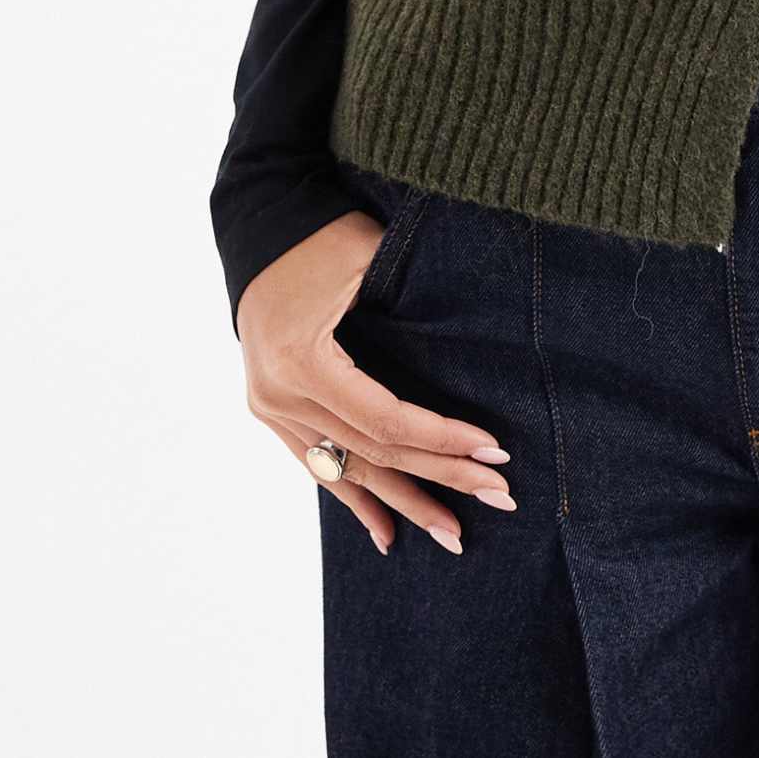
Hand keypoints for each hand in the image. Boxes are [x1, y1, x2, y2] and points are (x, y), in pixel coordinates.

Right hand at [237, 209, 514, 554]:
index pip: (386, 418)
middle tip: (499, 498)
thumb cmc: (323, 232)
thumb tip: (481, 334)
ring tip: (453, 535)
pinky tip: (386, 536)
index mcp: (302, 360)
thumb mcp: (369, 256)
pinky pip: (317, 466)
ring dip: (403, 503)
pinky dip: (354, 499)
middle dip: (439, 477)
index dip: (442, 439)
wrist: (259, 222)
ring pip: (347, 471)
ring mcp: (271, 408)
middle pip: (372, 452)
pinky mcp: (271, 409)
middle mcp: (280, 395)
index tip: (495, 452)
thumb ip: (413, 299)